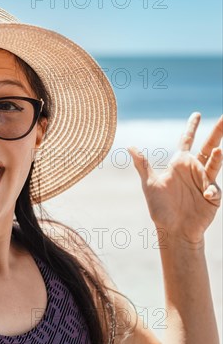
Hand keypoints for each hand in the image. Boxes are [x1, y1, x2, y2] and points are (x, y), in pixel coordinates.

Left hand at [128, 113, 221, 244]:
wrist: (173, 230)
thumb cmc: (161, 208)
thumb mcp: (149, 184)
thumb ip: (143, 165)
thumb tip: (129, 147)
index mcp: (180, 164)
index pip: (187, 141)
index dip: (192, 127)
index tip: (197, 114)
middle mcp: (194, 170)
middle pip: (209, 146)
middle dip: (217, 132)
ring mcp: (205, 182)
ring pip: (215, 164)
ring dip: (219, 158)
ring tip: (220, 151)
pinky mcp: (213, 196)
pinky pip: (214, 189)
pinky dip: (211, 191)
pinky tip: (206, 196)